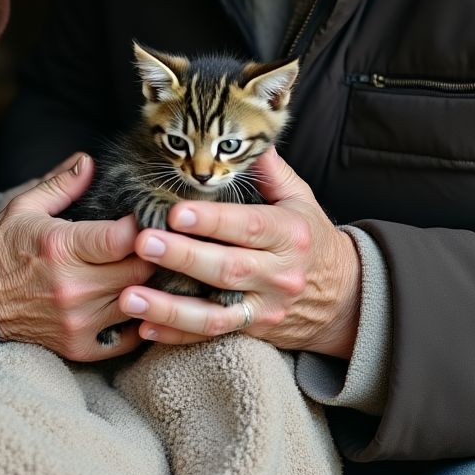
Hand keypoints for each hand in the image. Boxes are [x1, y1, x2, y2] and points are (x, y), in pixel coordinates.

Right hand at [0, 153, 154, 360]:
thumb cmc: (2, 249)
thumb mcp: (26, 207)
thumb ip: (62, 184)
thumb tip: (89, 161)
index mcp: (62, 248)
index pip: (124, 238)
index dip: (143, 225)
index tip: (146, 216)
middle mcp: (73, 288)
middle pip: (140, 271)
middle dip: (154, 254)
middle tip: (157, 242)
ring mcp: (78, 321)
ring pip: (140, 302)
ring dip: (150, 285)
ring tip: (153, 268)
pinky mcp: (80, 346)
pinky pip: (129, 338)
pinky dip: (140, 320)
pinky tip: (138, 301)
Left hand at [118, 148, 361, 356]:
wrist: (343, 299)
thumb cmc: (310, 238)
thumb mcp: (300, 199)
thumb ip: (271, 170)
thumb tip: (251, 138)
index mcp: (289, 235)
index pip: (249, 226)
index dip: (213, 220)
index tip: (176, 212)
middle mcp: (279, 275)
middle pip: (227, 268)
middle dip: (183, 257)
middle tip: (144, 243)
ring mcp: (265, 309)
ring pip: (215, 313)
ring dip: (170, 308)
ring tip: (130, 297)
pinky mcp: (253, 333)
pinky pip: (211, 336)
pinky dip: (176, 335)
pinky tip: (142, 327)